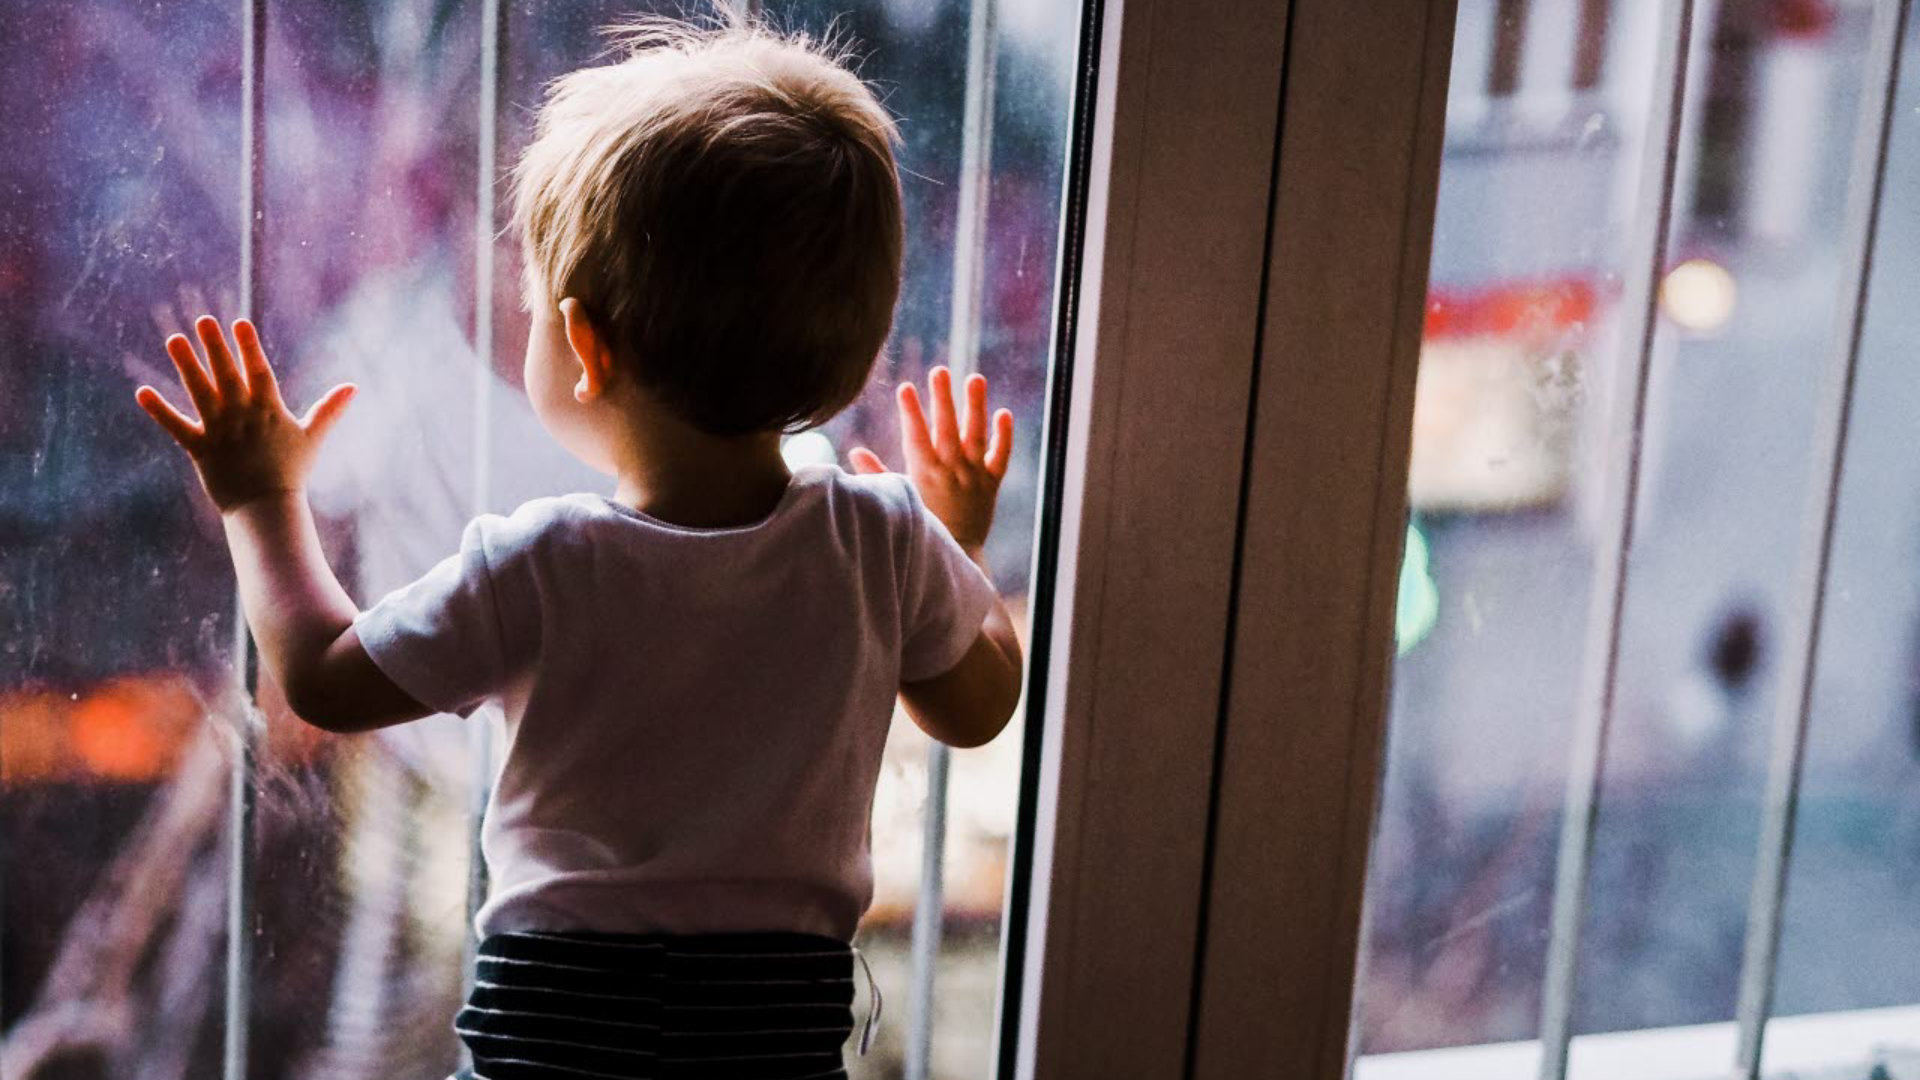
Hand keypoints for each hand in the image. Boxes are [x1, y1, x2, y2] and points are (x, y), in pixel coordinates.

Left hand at [135, 316, 355, 512]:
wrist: (267, 509)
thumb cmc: (291, 471)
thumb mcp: (313, 436)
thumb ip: (329, 409)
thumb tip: (353, 387)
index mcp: (269, 411)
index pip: (259, 372)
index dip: (249, 347)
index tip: (239, 323)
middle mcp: (243, 417)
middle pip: (227, 375)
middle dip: (215, 347)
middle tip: (203, 320)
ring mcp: (220, 432)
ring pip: (200, 393)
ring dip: (187, 365)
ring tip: (174, 339)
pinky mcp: (200, 449)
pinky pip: (176, 427)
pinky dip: (159, 410)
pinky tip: (142, 392)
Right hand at [850, 366, 1012, 553]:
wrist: (957, 553)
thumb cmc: (924, 525)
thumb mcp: (898, 499)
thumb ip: (877, 474)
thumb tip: (854, 451)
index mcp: (924, 474)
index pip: (916, 436)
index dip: (911, 412)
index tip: (905, 388)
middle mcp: (950, 471)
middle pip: (946, 429)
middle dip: (942, 399)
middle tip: (939, 371)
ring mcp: (973, 475)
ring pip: (975, 435)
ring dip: (975, 406)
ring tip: (975, 378)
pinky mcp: (992, 482)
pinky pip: (1001, 456)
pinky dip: (1004, 436)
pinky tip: (1004, 412)